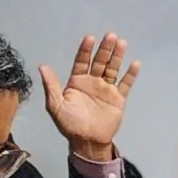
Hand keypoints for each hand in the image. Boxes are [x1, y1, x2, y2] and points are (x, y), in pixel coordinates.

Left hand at [38, 33, 139, 164]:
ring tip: (122, 43)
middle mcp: (92, 82)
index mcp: (77, 82)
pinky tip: (134, 63)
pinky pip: (125, 84)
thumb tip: (42, 66)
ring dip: (117, 56)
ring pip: (112, 69)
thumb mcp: (55, 105)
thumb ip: (51, 85)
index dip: (85, 50)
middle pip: (99, 61)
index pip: (82, 61)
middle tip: (110, 35)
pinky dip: (130, 74)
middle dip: (104, 49)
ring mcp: (106, 89)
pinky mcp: (118, 99)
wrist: (87, 142)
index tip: (90, 38)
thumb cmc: (69, 124)